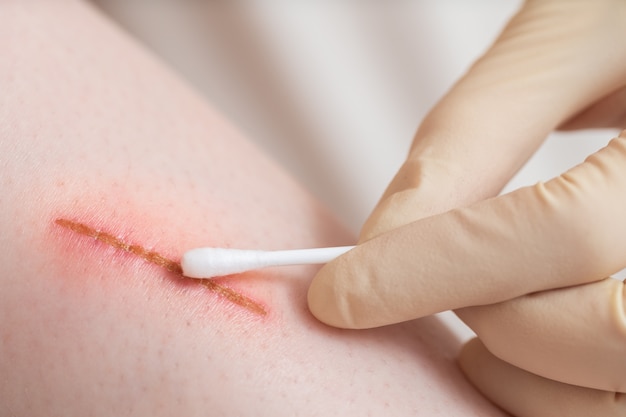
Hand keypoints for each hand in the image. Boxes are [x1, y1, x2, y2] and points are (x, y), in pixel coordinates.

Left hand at [308, 0, 625, 414]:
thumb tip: (383, 234)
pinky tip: (518, 333)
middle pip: (602, 329)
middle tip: (427, 278)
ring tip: (477, 305)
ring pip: (612, 387)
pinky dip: (549, 387)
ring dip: (518, 367)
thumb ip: (476, 137)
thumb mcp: (563, 46)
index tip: (338, 291)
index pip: (562, 233)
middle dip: (487, 316)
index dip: (431, 269)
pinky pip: (613, 392)